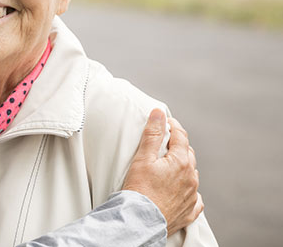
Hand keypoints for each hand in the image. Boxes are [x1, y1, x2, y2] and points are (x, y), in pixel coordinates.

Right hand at [122, 109, 202, 234]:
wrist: (140, 220)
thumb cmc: (139, 190)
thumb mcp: (143, 158)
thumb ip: (153, 134)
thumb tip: (159, 114)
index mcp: (181, 162)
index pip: (181, 136)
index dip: (173, 126)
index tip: (165, 122)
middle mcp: (191, 178)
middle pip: (188, 154)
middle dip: (178, 146)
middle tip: (164, 144)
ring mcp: (192, 195)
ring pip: (192, 175)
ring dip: (183, 168)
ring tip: (168, 167)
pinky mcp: (189, 211)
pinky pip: (195, 198)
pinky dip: (189, 191)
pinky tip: (181, 191)